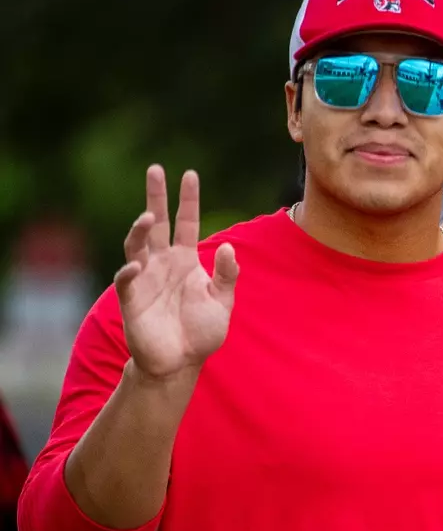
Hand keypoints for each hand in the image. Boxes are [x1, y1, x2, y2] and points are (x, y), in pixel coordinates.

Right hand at [115, 166, 237, 383]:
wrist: (182, 361)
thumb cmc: (201, 331)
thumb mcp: (223, 301)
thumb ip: (227, 274)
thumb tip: (227, 246)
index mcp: (185, 260)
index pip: (185, 223)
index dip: (187, 200)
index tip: (190, 174)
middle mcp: (162, 263)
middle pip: (156, 224)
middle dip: (156, 197)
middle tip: (156, 169)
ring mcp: (144, 278)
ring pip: (136, 246)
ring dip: (141, 230)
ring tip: (149, 216)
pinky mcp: (131, 299)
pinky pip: (126, 280)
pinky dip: (129, 272)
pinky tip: (136, 266)